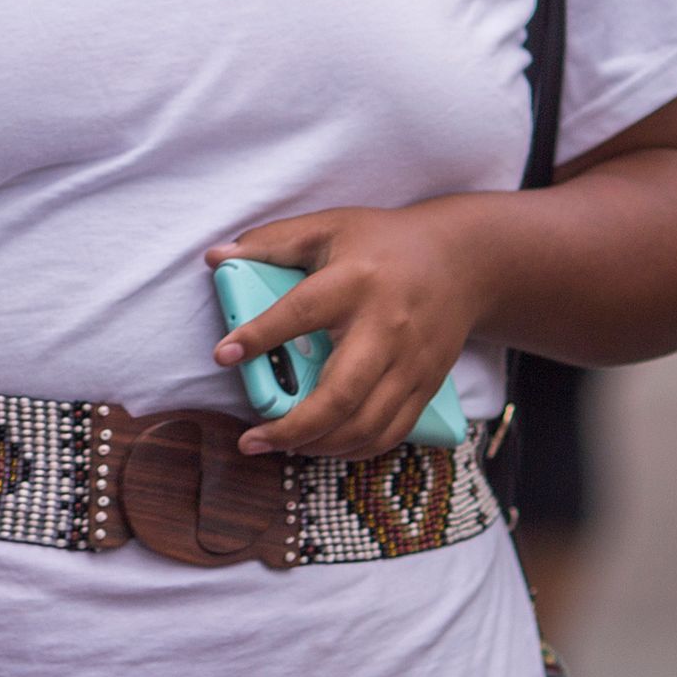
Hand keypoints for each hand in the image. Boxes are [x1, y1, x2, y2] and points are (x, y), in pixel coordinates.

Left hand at [206, 202, 491, 458]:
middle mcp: (385, 327)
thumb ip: (271, 243)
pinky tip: (323, 445)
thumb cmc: (383, 242)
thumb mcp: (327, 226)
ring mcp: (410, 362)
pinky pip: (391, 432)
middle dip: (293, 427)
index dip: (259, 336)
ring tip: (280, 445)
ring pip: (367, 424)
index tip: (224, 355)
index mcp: (354, 282)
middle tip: (251, 440)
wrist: (462, 261)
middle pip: (341, 393)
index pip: (300, 313)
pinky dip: (354, 449)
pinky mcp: (426, 384)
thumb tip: (214, 257)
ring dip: (319, 446)